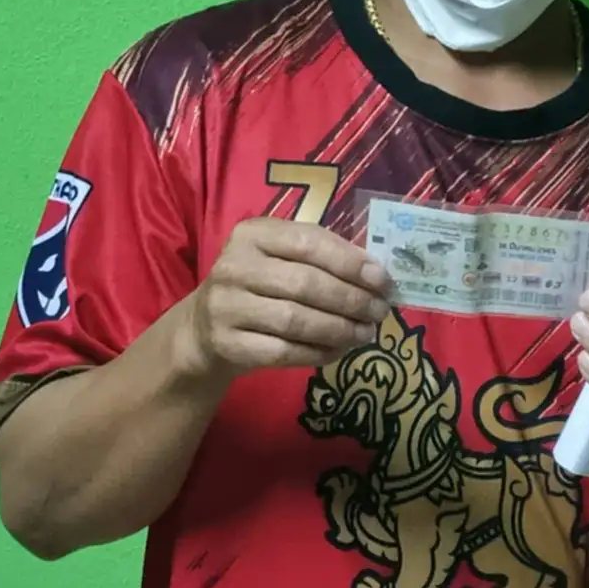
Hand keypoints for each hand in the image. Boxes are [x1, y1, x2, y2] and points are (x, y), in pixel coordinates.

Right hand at [181, 217, 393, 379]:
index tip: (383, 280)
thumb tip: (375, 274)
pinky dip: (318, 353)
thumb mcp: (281, 256)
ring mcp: (227, 306)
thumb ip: (322, 256)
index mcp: (253, 234)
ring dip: (340, 329)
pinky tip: (339, 350)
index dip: (350, 263)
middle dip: (351, 300)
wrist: (205, 326)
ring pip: (296, 321)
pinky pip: (284, 352)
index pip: (309, 243)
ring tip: (365, 333)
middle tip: (380, 311)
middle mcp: (235, 266)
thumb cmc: (258, 284)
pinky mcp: (228, 344)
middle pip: (306, 284)